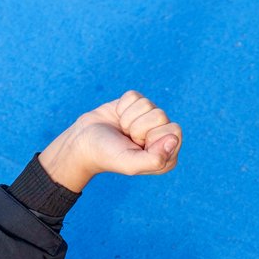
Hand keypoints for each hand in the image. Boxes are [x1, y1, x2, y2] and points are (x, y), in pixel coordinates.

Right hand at [38, 91, 182, 191]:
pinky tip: (118, 118)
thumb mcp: (130, 163)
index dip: (152, 136)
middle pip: (161, 115)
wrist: (84, 142)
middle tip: (128, 138)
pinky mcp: (136, 104)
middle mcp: (162, 136)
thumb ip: (155, 159)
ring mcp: (150, 119)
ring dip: (128, 118)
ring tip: (122, 130)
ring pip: (147, 104)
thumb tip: (174, 140)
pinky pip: (135, 96)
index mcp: (167, 155)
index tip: (138, 146)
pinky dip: (122, 106)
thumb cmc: (107, 155)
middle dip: (138, 126)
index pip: (174, 131)